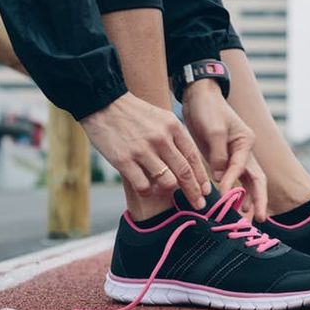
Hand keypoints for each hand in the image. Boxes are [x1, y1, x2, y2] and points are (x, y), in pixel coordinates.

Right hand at [81, 92, 210, 207]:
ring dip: (169, 190)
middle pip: (184, 173)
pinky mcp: (124, 160)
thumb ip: (175, 138)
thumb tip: (189, 163)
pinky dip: (147, 192)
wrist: (103, 104)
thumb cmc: (133, 114)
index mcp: (172, 127)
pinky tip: (146, 190)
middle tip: (200, 205)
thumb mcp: (161, 118)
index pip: (193, 157)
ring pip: (167, 181)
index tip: (207, 191)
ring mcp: (142, 151)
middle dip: (194, 192)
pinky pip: (143, 186)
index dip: (202, 177)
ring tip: (166, 192)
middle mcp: (161, 139)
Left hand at [181, 80, 267, 220]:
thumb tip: (220, 178)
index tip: (223, 194)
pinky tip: (231, 208)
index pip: (242, 167)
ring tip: (245, 219)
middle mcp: (244, 152)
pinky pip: (231, 181)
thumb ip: (218, 155)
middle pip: (256, 180)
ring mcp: (235, 158)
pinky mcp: (223, 161)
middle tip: (258, 219)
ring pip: (246, 184)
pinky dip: (233, 194)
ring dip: (248, 201)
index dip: (232, 182)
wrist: (199, 98)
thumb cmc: (209, 110)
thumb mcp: (213, 130)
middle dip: (258, 200)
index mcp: (246, 143)